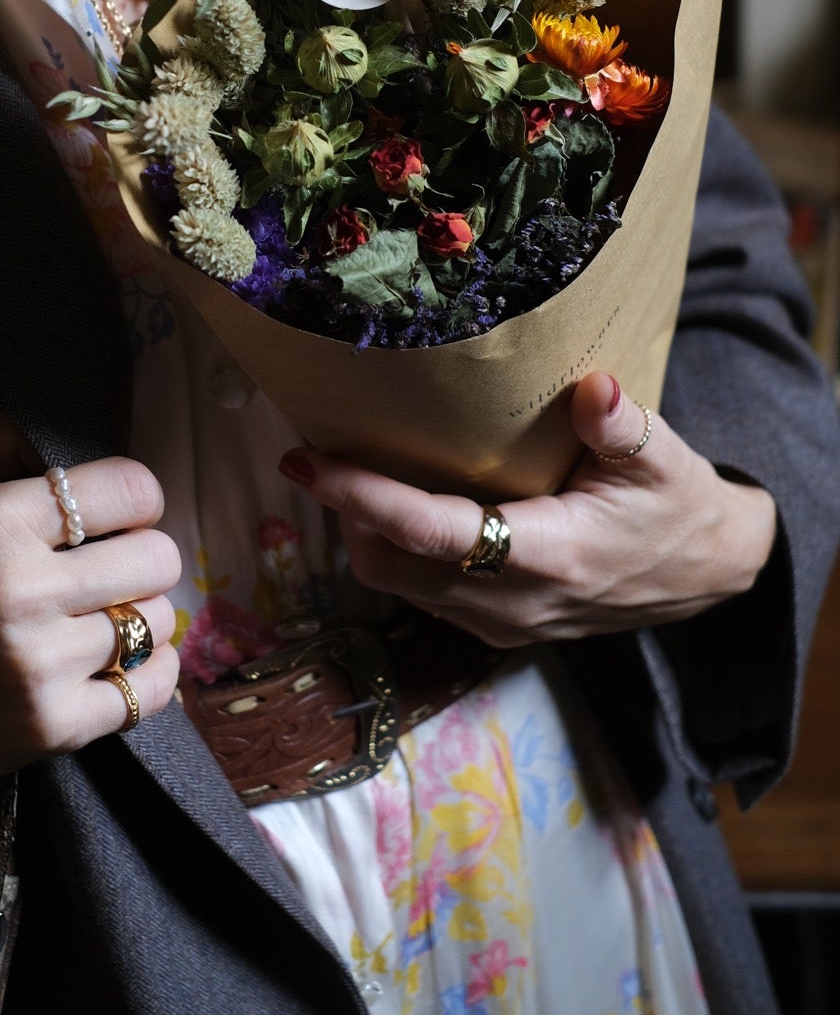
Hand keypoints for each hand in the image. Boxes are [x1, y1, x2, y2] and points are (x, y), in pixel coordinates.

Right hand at [0, 458, 180, 779]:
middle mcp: (20, 591)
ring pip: (156, 623)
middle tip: (122, 568)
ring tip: (111, 616)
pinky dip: (152, 672)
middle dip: (145, 558)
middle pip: (156, 559)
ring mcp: (37, 665)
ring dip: (142, 617)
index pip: (128, 490)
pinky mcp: (49, 726)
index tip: (126, 513)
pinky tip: (130, 659)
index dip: (138, 499)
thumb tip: (40, 420)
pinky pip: (149, 691)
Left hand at [278, 371, 776, 647]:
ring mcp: (503, 622)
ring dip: (365, 534)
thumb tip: (595, 389)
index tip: (308, 461)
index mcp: (551, 556)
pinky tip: (394, 503)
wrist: (706, 572)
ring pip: (401, 586)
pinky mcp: (498, 625)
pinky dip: (394, 551)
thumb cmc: (677, 504)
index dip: (364, 498)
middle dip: (346, 513)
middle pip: (394, 567)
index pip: (433, 532)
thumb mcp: (665, 459)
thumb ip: (622, 427)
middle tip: (316, 453)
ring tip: (344, 472)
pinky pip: (422, 594)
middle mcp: (515, 602)